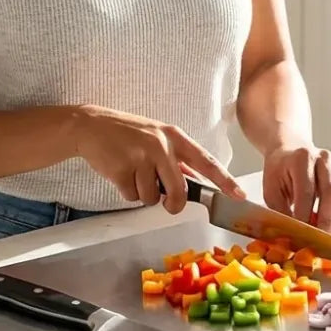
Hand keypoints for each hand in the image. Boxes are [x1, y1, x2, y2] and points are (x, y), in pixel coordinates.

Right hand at [73, 106, 244, 212]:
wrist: (91, 126)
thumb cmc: (128, 134)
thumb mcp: (157, 138)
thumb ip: (177, 159)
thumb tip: (195, 181)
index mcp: (175, 137)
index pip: (206, 161)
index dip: (224, 180)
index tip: (239, 194)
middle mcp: (161, 145)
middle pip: (179, 191)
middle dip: (173, 204)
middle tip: (167, 203)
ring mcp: (141, 157)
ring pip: (152, 197)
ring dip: (142, 193)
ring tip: (132, 173)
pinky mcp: (122, 169)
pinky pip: (132, 196)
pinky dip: (126, 191)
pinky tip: (120, 173)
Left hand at [262, 143, 330, 235]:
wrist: (291, 151)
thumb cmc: (279, 172)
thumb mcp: (271, 189)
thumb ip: (281, 211)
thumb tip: (292, 236)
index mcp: (302, 158)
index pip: (306, 191)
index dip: (305, 215)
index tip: (301, 236)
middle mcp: (325, 159)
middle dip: (327, 221)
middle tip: (320, 243)